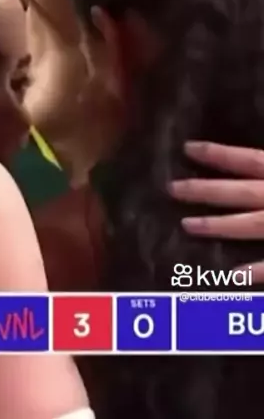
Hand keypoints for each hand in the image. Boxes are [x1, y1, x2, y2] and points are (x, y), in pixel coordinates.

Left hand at [169, 141, 263, 280]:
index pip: (248, 160)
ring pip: (252, 225)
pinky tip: (231, 276)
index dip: (218, 154)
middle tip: (171, 189)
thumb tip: (252, 160)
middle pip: (241, 192)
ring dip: (219, 225)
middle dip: (205, 190)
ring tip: (186, 225)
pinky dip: (255, 271)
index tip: (187, 149)